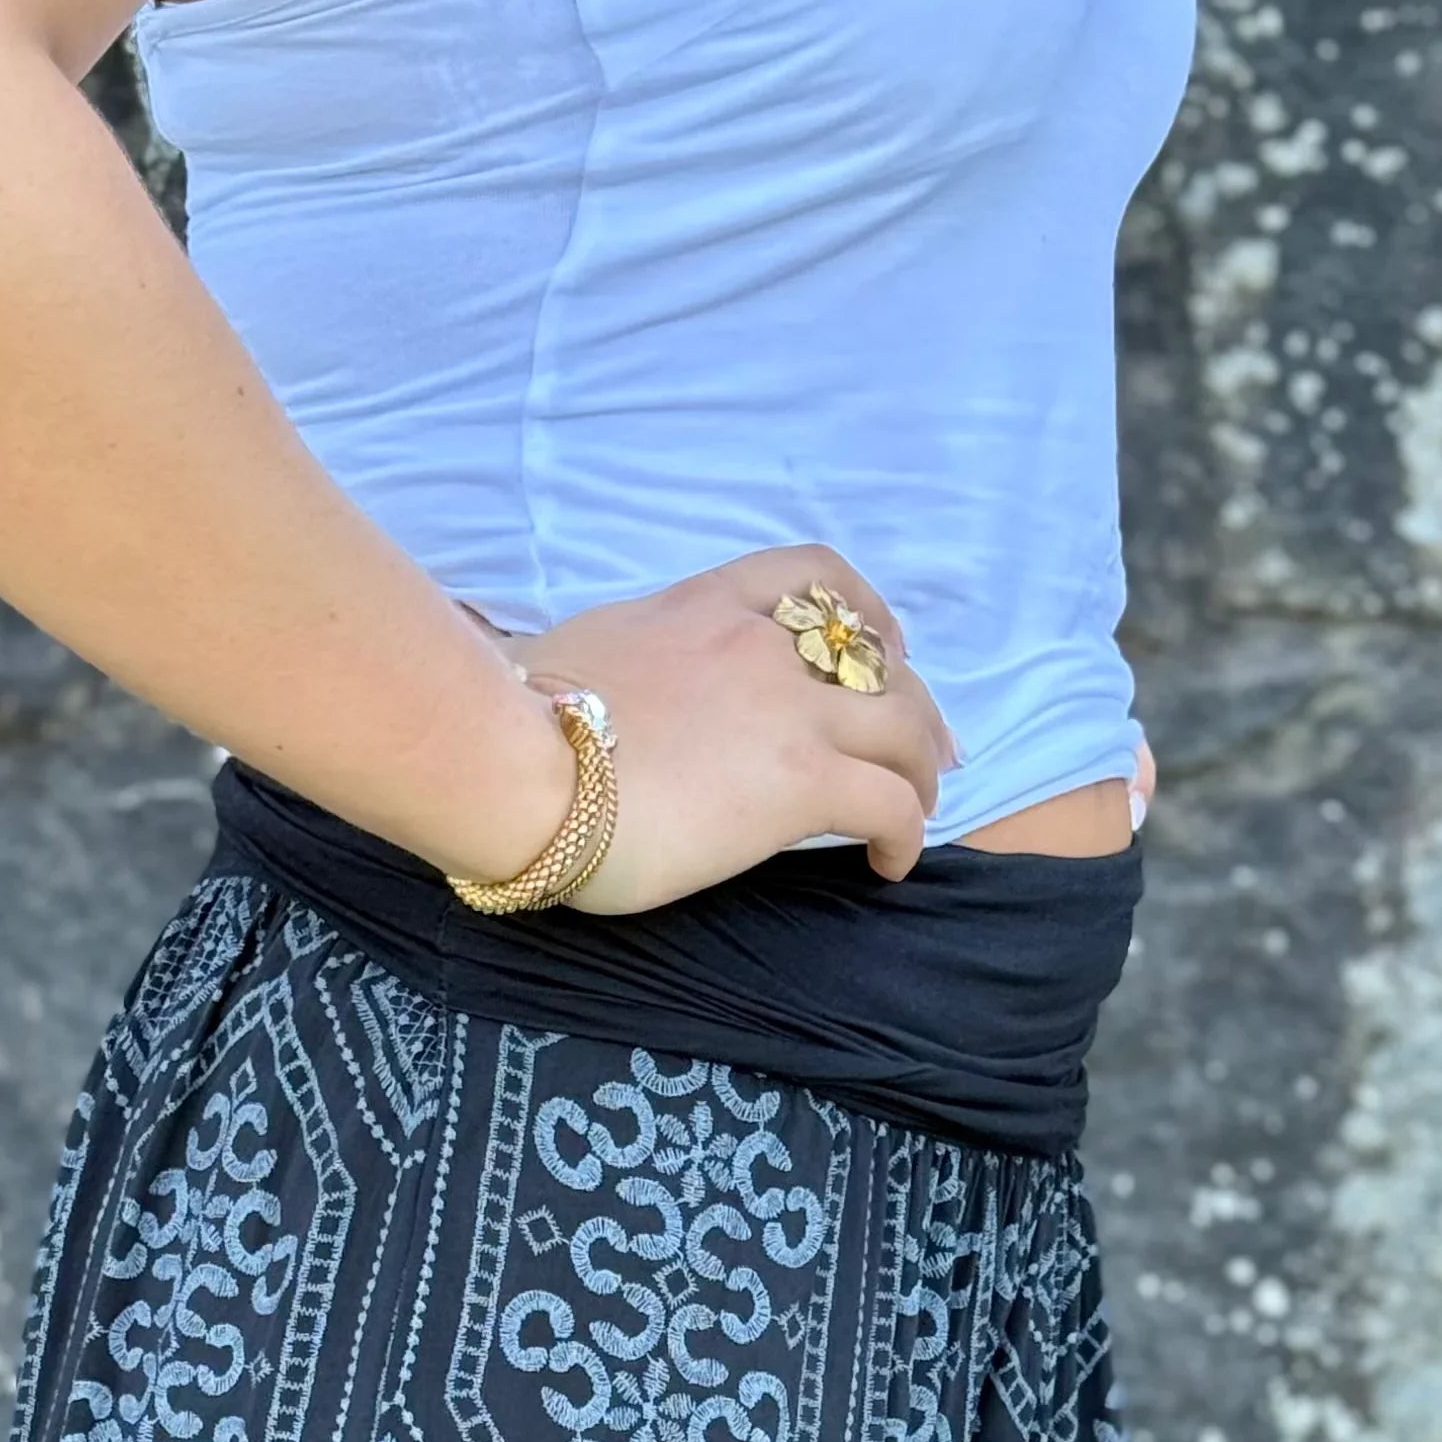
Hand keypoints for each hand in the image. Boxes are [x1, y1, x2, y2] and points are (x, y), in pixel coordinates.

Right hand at [501, 548, 959, 911]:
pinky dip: (907, 833)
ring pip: (904, 727)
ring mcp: (789, 711)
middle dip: (911, 704)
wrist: (517, 761)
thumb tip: (599, 695)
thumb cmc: (518, 719)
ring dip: (921, 772)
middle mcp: (761, 645)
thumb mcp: (581, 654)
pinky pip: (890, 803)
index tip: (882, 648)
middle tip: (924, 752)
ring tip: (915, 813)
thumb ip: (623, 663)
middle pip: (876, 658)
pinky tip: (891, 864)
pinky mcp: (800, 781)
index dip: (864, 612)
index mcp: (705, 606)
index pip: (812, 578)